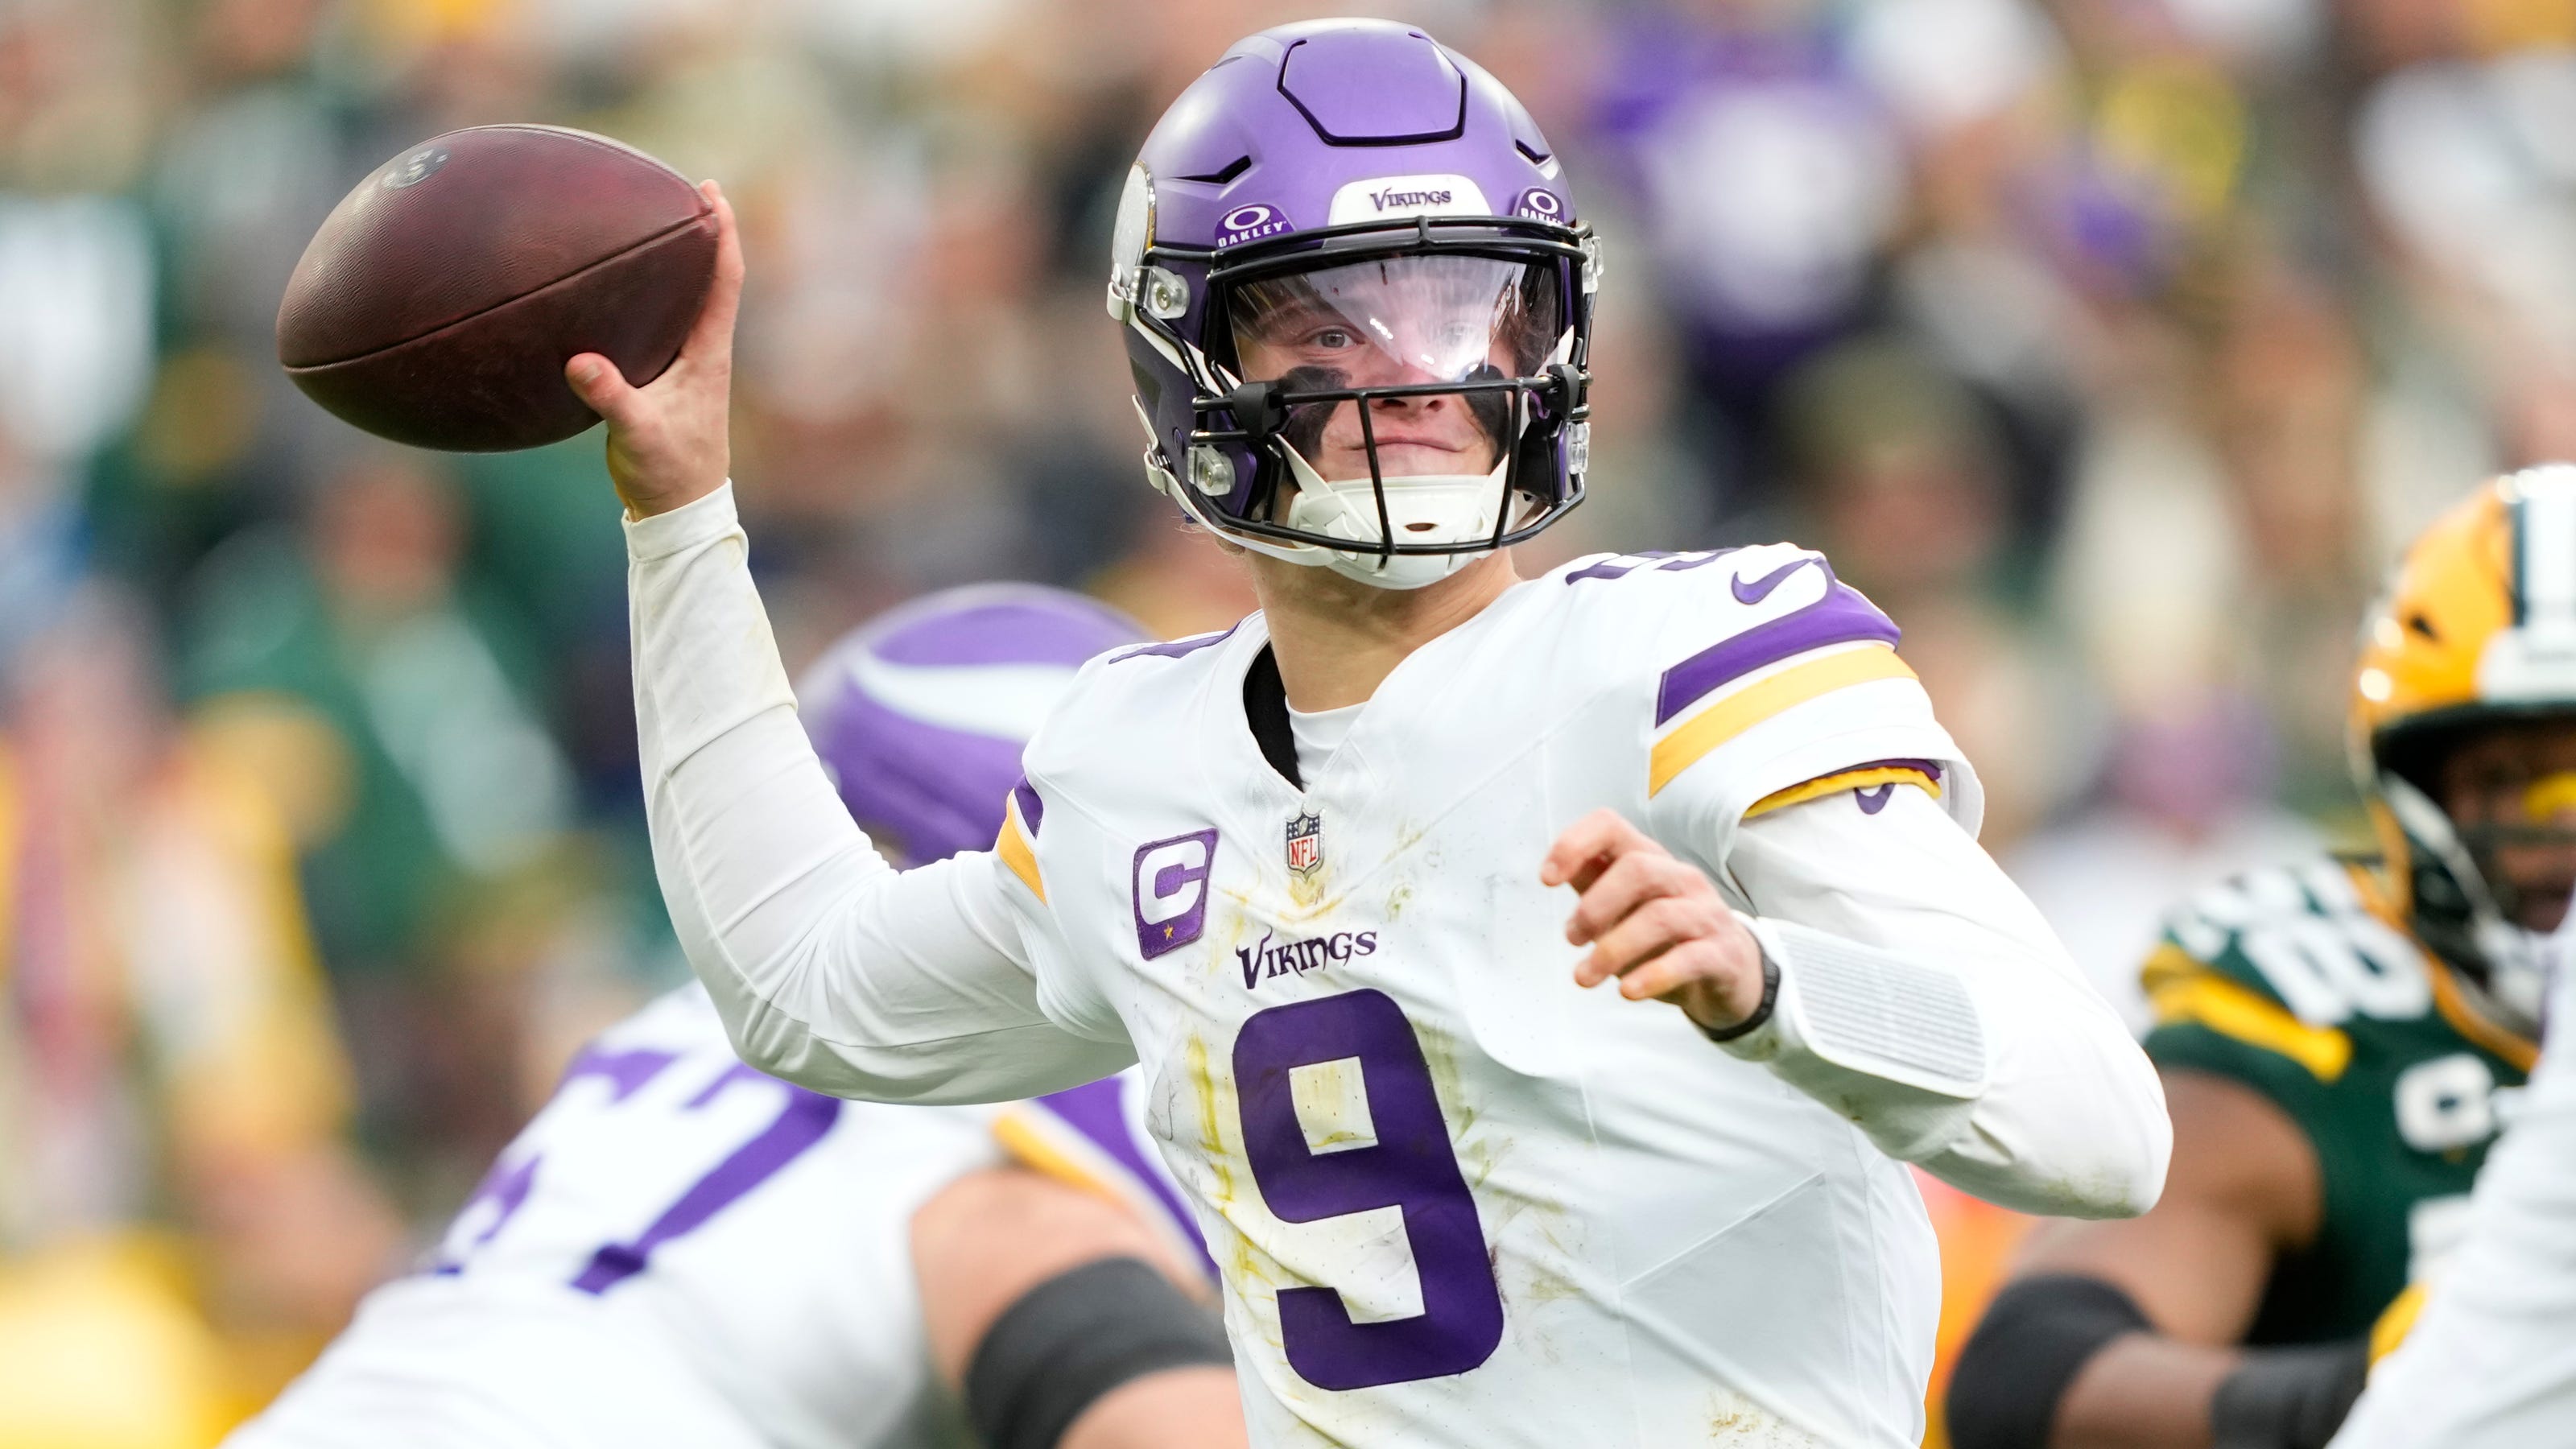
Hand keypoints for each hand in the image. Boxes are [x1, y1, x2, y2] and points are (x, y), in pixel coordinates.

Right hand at [566, 180, 743, 517]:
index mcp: (708, 354)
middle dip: (699, 234)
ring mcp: (685, 365)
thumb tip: (581, 363)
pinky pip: (659, 324)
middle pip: (709, 279)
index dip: (721, 234)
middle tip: (684, 190)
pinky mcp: (665, 380)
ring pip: (686, 300)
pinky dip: (647, 298)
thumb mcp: (637, 434)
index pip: (723, 281)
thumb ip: (612, 398)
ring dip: (677, 264)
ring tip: (653, 226)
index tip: (711, 193)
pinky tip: (619, 289)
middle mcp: (703, 351)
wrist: (678, 511)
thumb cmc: (667, 472)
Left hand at [1540, 808, 1765, 1033]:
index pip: (1611, 826)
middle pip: (1638, 869)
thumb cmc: (1666, 935)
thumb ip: (1593, 885)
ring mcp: (1705, 914)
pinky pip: (1689, 959)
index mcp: (1649, 859)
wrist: (1729, 971)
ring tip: (1585, 977)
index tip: (1547, 879)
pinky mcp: (1722, 954)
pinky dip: (1653, 975)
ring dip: (1613, 949)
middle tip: (1572, 939)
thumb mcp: (1624, 906)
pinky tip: (1627, 991)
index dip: (1574, 844)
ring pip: (1661, 916)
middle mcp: (1680, 878)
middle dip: (1594, 907)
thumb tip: (1554, 870)